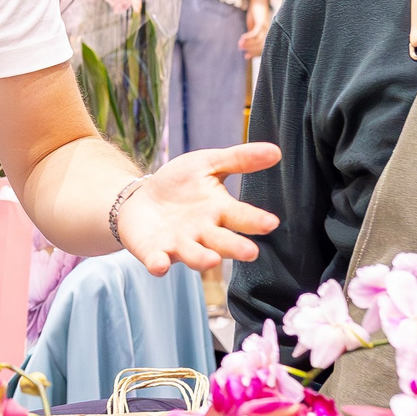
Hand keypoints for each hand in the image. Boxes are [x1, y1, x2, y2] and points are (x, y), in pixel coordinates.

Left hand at [114, 143, 282, 273]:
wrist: (140, 199)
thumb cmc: (179, 184)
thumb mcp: (207, 164)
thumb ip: (239, 159)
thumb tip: (277, 151)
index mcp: (219, 211)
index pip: (241, 216)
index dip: (255, 221)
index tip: (271, 223)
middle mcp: (203, 233)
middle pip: (222, 242)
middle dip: (235, 247)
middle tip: (250, 252)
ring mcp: (179, 244)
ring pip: (194, 255)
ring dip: (202, 259)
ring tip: (212, 260)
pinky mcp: (154, 252)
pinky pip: (157, 260)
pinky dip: (158, 263)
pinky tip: (159, 264)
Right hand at [239, 0, 273, 56]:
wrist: (258, 1)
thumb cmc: (255, 13)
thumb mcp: (252, 25)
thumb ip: (251, 33)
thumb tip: (245, 42)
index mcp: (265, 33)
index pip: (261, 47)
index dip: (254, 53)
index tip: (246, 56)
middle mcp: (266, 31)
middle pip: (260, 45)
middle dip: (251, 50)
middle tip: (243, 52)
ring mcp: (265, 27)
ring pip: (257, 40)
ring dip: (248, 44)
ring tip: (240, 45)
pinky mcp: (261, 23)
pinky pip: (255, 33)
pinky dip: (248, 37)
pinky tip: (242, 38)